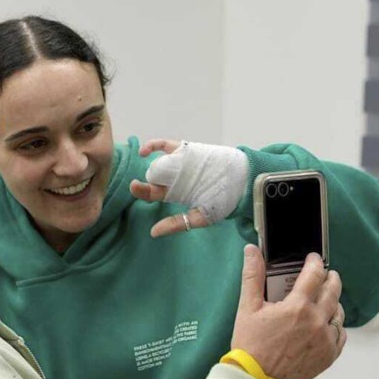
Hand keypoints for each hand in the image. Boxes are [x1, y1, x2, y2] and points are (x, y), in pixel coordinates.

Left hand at [130, 138, 248, 237]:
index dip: (142, 191)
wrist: (243, 180)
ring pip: (158, 162)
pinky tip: (144, 151)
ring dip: (150, 165)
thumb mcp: (201, 217)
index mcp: (176, 193)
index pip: (153, 193)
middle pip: (153, 178)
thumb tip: (153, 233)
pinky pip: (166, 146)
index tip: (135, 188)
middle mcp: (175, 178)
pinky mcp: (186, 150)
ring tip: (148, 169)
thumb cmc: (224, 201)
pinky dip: (153, 146)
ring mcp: (179, 163)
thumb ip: (178, 224)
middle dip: (143, 182)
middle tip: (136, 185)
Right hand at [230, 245, 345, 378]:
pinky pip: (341, 334)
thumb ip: (252, 276)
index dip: (315, 262)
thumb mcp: (247, 309)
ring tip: (325, 299)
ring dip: (333, 301)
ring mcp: (325, 339)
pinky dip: (336, 326)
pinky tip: (326, 324)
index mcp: (297, 306)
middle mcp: (316, 321)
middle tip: (325, 274)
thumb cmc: (251, 347)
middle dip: (330, 278)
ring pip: (338, 312)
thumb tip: (252, 251)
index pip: (314, 274)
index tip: (313, 259)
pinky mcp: (329, 355)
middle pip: (333, 290)